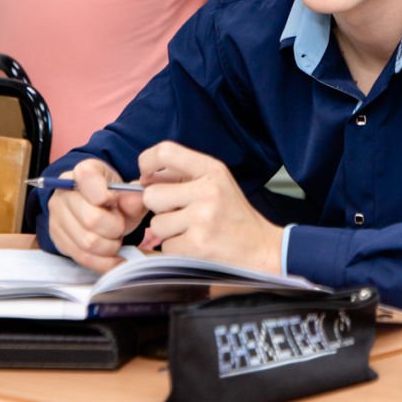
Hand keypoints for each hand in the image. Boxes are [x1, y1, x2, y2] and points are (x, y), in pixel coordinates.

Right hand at [45, 157, 147, 272]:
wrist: (96, 206)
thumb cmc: (113, 196)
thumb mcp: (127, 191)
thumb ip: (134, 196)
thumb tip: (137, 200)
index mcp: (83, 171)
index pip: (87, 177)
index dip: (107, 195)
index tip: (115, 201)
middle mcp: (64, 191)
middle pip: (91, 219)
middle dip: (114, 228)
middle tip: (120, 225)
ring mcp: (57, 216)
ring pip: (87, 243)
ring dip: (110, 246)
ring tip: (116, 239)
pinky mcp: (58, 238)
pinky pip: (82, 258)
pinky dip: (104, 263)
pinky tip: (116, 259)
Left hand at [136, 142, 282, 272]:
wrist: (261, 247)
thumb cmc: (233, 215)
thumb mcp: (216, 183)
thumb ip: (182, 176)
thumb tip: (140, 180)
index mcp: (212, 169)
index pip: (165, 151)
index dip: (147, 162)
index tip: (147, 176)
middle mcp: (208, 190)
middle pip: (151, 194)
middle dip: (159, 208)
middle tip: (179, 213)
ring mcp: (203, 218)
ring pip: (156, 224)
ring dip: (168, 232)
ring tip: (192, 231)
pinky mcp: (198, 244)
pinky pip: (166, 247)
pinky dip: (176, 250)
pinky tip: (196, 245)